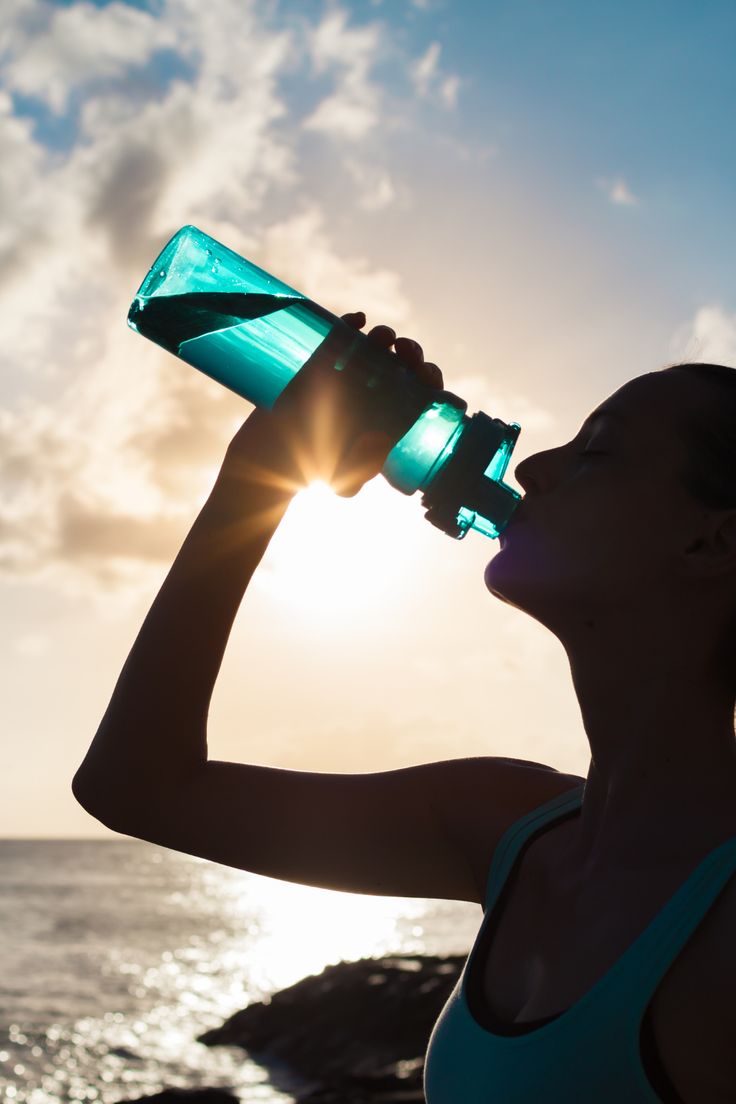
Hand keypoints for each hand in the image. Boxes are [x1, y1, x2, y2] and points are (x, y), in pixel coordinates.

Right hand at [222, 312, 443, 498]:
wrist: (270, 458)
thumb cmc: (313, 471)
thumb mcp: (343, 479)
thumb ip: (362, 468)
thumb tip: (382, 443)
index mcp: (387, 417)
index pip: (420, 393)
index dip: (429, 380)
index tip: (424, 376)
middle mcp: (372, 394)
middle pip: (403, 366)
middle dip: (411, 354)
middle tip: (406, 354)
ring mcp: (347, 376)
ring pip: (376, 348)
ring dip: (386, 337)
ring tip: (383, 337)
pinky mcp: (320, 364)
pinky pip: (339, 337)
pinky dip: (350, 323)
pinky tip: (358, 319)